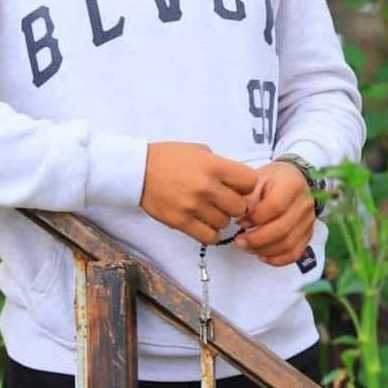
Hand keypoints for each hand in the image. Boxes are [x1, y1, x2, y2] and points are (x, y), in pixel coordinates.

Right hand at [141, 143, 258, 245]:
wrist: (138, 170)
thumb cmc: (169, 158)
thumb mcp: (199, 151)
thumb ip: (221, 165)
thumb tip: (238, 182)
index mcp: (213, 166)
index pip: (250, 182)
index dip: (246, 185)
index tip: (237, 186)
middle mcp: (206, 187)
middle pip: (240, 206)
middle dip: (234, 204)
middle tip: (223, 200)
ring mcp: (193, 206)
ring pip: (225, 223)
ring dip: (220, 218)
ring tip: (208, 210)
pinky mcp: (181, 222)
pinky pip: (209, 236)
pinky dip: (210, 232)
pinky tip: (203, 223)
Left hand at [232, 160, 315, 265]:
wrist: (292, 180)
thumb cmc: (271, 180)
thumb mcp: (257, 179)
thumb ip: (249, 197)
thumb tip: (241, 219)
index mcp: (292, 184)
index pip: (276, 206)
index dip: (256, 218)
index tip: (240, 221)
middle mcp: (305, 203)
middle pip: (282, 229)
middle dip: (256, 239)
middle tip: (239, 241)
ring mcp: (308, 221)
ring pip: (288, 244)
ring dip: (264, 250)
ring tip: (246, 247)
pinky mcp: (307, 234)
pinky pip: (294, 253)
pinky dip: (277, 259)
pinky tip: (261, 255)